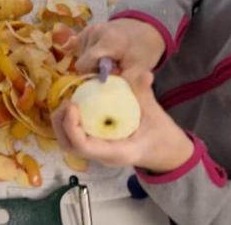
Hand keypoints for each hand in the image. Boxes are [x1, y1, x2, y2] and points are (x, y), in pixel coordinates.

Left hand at [52, 72, 193, 172]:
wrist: (168, 153)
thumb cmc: (163, 136)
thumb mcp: (156, 115)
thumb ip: (145, 95)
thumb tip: (144, 73)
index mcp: (118, 152)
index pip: (84, 146)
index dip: (71, 126)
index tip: (72, 104)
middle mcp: (104, 156)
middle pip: (70, 146)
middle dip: (61, 124)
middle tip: (67, 101)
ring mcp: (99, 153)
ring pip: (70, 143)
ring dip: (62, 123)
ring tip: (69, 102)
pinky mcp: (98, 147)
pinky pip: (76, 138)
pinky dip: (70, 123)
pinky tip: (77, 106)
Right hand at [75, 19, 164, 82]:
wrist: (145, 30)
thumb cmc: (143, 50)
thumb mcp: (140, 68)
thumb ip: (124, 81)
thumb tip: (107, 93)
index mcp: (108, 41)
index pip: (84, 65)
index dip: (93, 74)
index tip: (108, 76)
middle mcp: (95, 31)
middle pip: (81, 61)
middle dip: (93, 69)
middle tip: (111, 68)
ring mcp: (89, 29)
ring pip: (80, 55)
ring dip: (92, 62)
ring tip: (109, 60)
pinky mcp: (86, 29)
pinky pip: (79, 47)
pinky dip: (89, 54)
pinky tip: (101, 53)